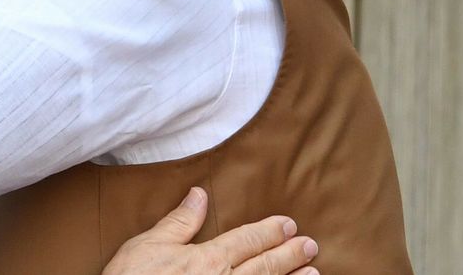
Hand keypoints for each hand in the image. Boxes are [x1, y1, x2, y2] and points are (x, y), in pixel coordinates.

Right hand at [101, 188, 318, 274]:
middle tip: (311, 246)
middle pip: (265, 267)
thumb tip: (199, 195)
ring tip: (313, 274)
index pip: (246, 240)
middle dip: (290, 255)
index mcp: (208, 260)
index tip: (288, 224)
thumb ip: (179, 222)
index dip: (269, 232)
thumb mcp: (148, 245)